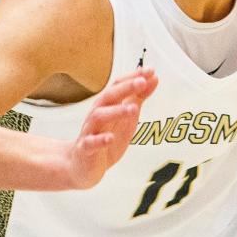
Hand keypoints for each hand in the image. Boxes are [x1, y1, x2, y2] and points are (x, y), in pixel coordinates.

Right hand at [67, 67, 157, 188]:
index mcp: (107, 104)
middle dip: (126, 88)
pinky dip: (100, 140)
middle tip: (142, 82)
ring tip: (133, 109)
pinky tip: (110, 138)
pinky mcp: (86, 149)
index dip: (133, 77)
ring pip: (99, 117)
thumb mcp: (126, 116)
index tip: (150, 70)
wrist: (82, 165)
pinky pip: (91, 143)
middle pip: (109, 97)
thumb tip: (154, 78)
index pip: (118, 85)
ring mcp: (90, 131)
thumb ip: (138, 97)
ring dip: (116, 111)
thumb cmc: (106, 136)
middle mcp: (97, 113)